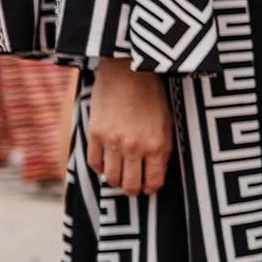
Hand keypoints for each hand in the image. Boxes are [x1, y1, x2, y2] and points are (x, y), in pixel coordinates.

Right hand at [87, 59, 171, 194]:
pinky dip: (100, 168)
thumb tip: (156, 171)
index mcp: (157, 145)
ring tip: (119, 177)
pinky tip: (105, 164)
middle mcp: (134, 148)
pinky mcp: (94, 134)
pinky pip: (94, 163)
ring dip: (116, 181)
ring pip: (111, 177)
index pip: (154, 181)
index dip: (151, 189)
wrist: (127, 71)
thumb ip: (162, 148)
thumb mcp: (166, 123)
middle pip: (130, 184)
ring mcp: (112, 142)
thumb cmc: (151, 95)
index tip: (149, 189)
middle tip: (133, 188)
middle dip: (133, 190)